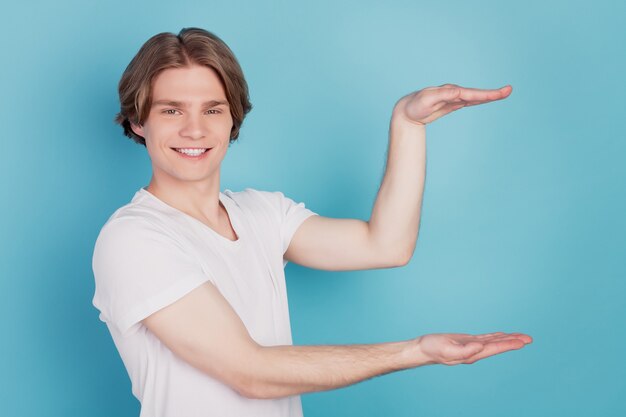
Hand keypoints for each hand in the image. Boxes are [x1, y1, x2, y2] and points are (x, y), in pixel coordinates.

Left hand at [392, 84, 512, 125]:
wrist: (407, 110)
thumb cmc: (416, 105)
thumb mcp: (427, 100)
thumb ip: (443, 95)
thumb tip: (458, 92)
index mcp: (450, 92)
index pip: (471, 93)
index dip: (486, 94)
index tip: (499, 93)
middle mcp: (454, 93)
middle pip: (476, 93)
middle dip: (492, 93)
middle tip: (509, 90)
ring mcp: (454, 98)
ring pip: (475, 97)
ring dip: (488, 95)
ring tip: (504, 93)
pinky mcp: (452, 104)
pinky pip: (469, 101)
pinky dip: (479, 99)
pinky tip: (487, 99)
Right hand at [415, 331, 531, 365]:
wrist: (423, 349)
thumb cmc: (433, 349)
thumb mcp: (447, 349)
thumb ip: (465, 350)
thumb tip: (480, 347)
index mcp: (472, 354)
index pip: (494, 348)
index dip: (508, 345)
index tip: (522, 342)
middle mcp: (475, 352)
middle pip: (497, 346)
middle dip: (513, 342)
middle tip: (529, 338)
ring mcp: (472, 347)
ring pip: (493, 342)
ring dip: (507, 339)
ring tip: (521, 337)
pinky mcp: (467, 341)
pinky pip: (485, 339)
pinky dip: (495, 337)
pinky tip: (501, 336)